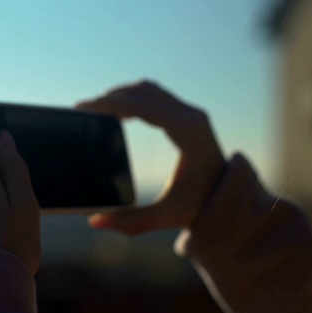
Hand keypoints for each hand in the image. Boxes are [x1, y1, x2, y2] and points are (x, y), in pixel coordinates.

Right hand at [77, 80, 224, 233]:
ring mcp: (191, 113)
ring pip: (149, 90)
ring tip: (96, 109)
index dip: (110, 103)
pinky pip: (155, 97)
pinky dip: (133, 99)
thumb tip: (95, 220)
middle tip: (82, 110)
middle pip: (143, 92)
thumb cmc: (200, 206)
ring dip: (121, 95)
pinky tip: (117, 112)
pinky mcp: (188, 116)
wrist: (228, 199)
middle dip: (110, 97)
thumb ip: (132, 221)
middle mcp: (191, 116)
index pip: (143, 106)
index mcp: (188, 132)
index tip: (84, 107)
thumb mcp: (167, 216)